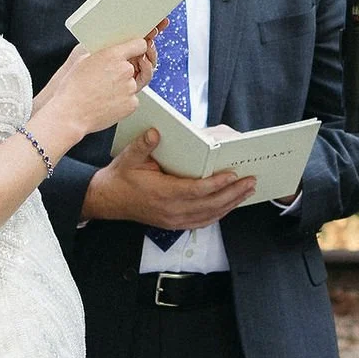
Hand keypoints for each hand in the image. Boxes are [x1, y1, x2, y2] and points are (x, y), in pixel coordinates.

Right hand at [41, 34, 157, 142]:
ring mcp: (130, 88)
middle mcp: (125, 70)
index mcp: (113, 55)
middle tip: (109, 78)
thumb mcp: (81, 59)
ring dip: (122, 86)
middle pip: (135, 66)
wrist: (71, 114)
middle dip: (124, 70)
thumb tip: (105, 50)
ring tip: (103, 92)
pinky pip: (131, 99)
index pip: (139, 45)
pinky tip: (106, 102)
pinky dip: (122, 101)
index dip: (136, 48)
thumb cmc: (72, 89)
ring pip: (132, 83)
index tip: (134, 52)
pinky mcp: (131, 104)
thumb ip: (100, 52)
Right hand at [81, 129, 256, 230]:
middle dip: (233, 193)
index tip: (233, 175)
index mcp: (162, 193)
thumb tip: (155, 132)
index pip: (196, 191)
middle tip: (251, 181)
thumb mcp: (129, 157)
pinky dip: (218, 214)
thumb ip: (143, 145)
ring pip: (209, 215)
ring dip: (230, 204)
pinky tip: (229, 205)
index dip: (217, 184)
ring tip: (247, 191)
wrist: (107, 200)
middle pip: (209, 205)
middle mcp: (171, 211)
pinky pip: (202, 222)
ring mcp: (173, 220)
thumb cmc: (120, 177)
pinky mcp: (174, 224)